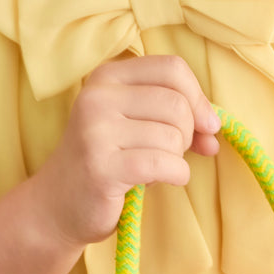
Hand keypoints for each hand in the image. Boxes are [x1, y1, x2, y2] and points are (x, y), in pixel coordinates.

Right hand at [25, 55, 220, 248]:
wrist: (59, 205)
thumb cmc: (107, 162)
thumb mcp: (138, 127)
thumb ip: (178, 118)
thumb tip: (214, 128)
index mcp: (107, 77)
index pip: (172, 68)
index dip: (198, 98)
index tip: (206, 125)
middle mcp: (97, 97)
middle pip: (176, 104)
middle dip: (188, 134)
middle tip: (173, 153)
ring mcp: (96, 131)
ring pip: (172, 136)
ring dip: (177, 159)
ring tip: (155, 168)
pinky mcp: (101, 166)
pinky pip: (163, 163)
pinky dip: (176, 174)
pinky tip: (165, 179)